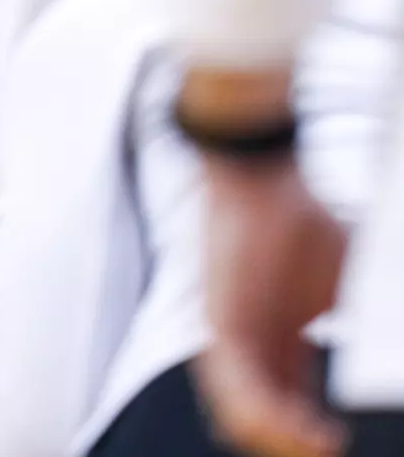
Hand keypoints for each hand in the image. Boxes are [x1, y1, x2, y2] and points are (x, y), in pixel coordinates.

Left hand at [194, 155, 347, 456]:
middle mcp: (251, 346)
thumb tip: (395, 363)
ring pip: (245, 414)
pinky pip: (235, 389)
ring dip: (282, 442)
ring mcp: (233, 339)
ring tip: (320, 452)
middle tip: (332, 454)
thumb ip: (370, 328)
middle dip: (297, 445)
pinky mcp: (222, 326)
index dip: (316, 434)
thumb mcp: (350, 290)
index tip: (346, 445)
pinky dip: (267, 418)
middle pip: (267, 418)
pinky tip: (302, 433)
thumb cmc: (305, 224)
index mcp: (278, 340)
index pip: (294, 404)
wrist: (263, 180)